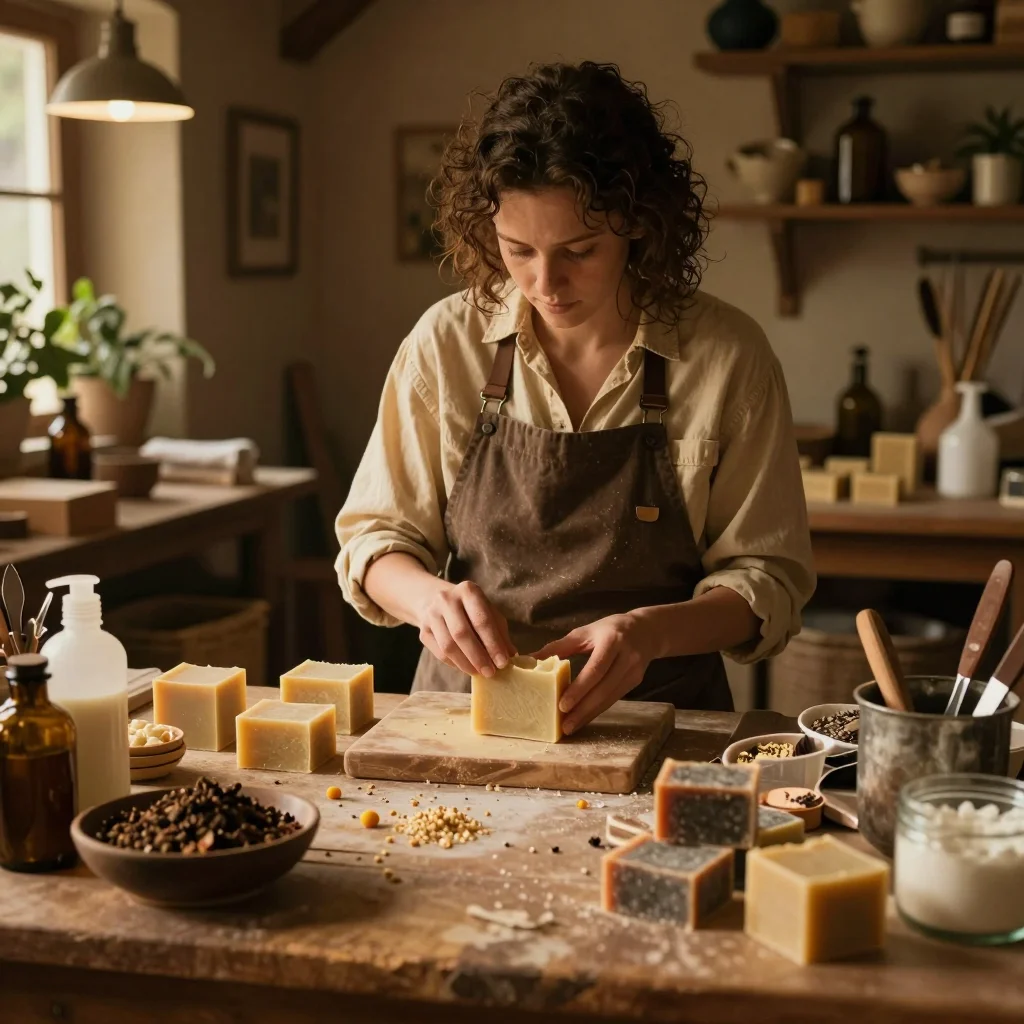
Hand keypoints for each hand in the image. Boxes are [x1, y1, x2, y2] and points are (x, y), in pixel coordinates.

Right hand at [417, 580, 516, 677]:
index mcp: (468, 591)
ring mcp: (431, 614)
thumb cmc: (470, 608)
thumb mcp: (488, 612)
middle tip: (490, 672)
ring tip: (479, 673)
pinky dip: (455, 664)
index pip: (482, 620)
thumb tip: (511, 655)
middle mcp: (446, 599)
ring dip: (466, 663)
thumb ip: (500, 632)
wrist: (436, 600)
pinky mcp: (423, 630)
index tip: (503, 662)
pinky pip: (439, 653)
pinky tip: (466, 668)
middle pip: (462, 633)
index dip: (493, 644)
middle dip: (479, 656)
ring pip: (448, 646)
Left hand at [532, 612, 661, 735]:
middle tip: (564, 725)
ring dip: (589, 714)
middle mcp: (626, 656)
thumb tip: (531, 659)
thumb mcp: (585, 632)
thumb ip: (560, 646)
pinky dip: (597, 710)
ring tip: (570, 727)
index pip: (596, 668)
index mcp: (612, 640)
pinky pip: (613, 699)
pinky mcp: (635, 681)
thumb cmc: (609, 629)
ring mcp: (633, 671)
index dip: (580, 688)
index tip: (563, 705)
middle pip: (604, 688)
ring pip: (609, 697)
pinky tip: (583, 718)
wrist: (646, 630)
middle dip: (583, 709)